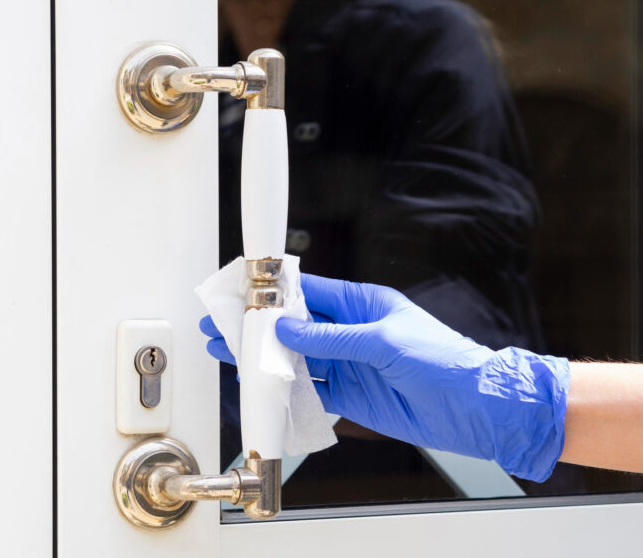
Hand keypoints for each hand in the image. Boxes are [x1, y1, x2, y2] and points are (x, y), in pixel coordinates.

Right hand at [200, 273, 569, 481]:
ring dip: (265, 357)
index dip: (274, 291)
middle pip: (294, 325)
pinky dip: (284, 389)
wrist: (475, 411)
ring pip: (295, 357)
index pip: (309, 292)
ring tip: (231, 353)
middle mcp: (350, 331)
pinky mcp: (349, 395)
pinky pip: (309, 389)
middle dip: (258, 326)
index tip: (244, 289)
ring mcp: (348, 364)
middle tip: (224, 326)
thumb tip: (287, 329)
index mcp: (361, 304)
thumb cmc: (443, 361)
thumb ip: (332, 338)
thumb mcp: (384, 342)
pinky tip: (262, 385)